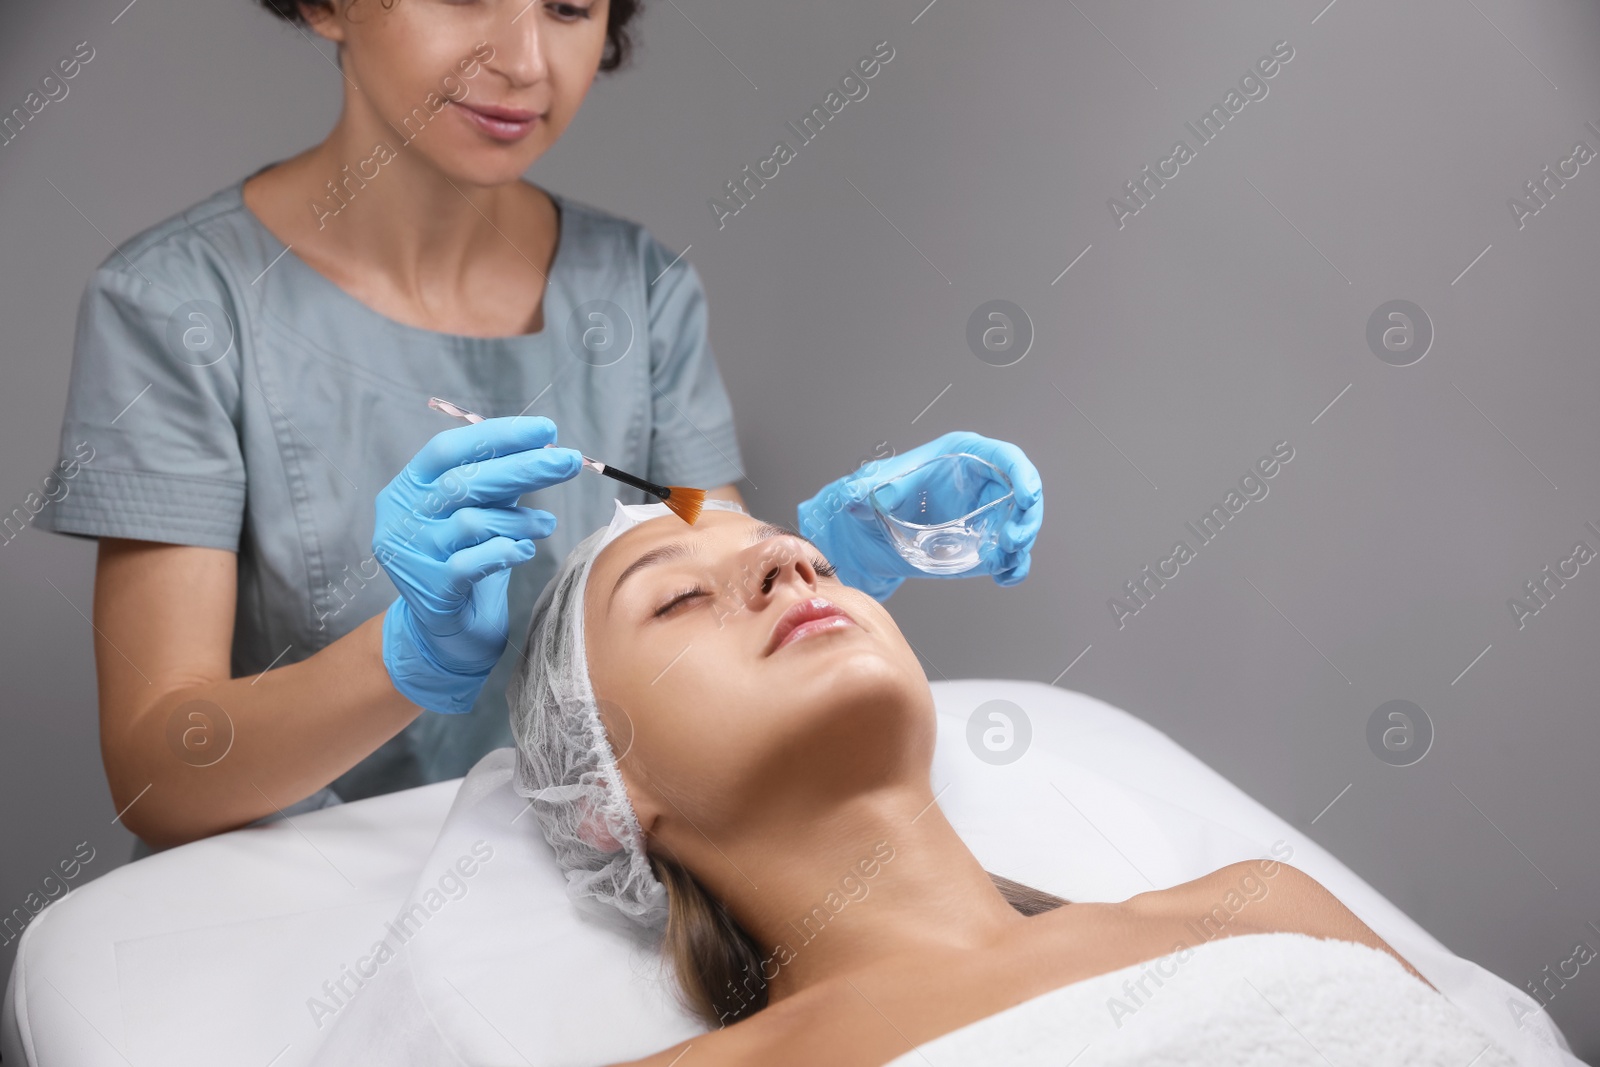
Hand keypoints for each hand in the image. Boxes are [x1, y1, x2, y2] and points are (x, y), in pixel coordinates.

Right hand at [375, 417, 582, 713]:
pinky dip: (504, 552)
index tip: (546, 430)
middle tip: (568, 461)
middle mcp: (402, 516)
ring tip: (547, 525)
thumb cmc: (464, 556)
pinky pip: (473, 563)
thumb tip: (546, 447)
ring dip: (519, 519)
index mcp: (409, 485)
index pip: (449, 448)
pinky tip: (524, 550)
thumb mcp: (475, 510)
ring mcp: (413, 554)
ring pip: (471, 522)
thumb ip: (497, 481)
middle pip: (464, 481)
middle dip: (523, 468)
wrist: (446, 628)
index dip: (498, 436)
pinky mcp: (431, 590)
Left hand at [796, 431, 1042, 600]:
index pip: (1005, 458)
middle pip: (1022, 494)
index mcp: (962, 457)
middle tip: (1012, 542)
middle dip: (1026, 518)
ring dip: (1021, 545)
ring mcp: (984, 514)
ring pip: (1019, 525)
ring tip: (1005, 564)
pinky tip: (1005, 577)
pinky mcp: (981, 542)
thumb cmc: (873, 496)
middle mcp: (979, 483)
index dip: (1023, 474)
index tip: (1027, 496)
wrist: (867, 531)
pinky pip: (1008, 554)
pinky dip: (1013, 566)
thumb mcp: (867, 488)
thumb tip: (853, 495)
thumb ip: (862, 489)